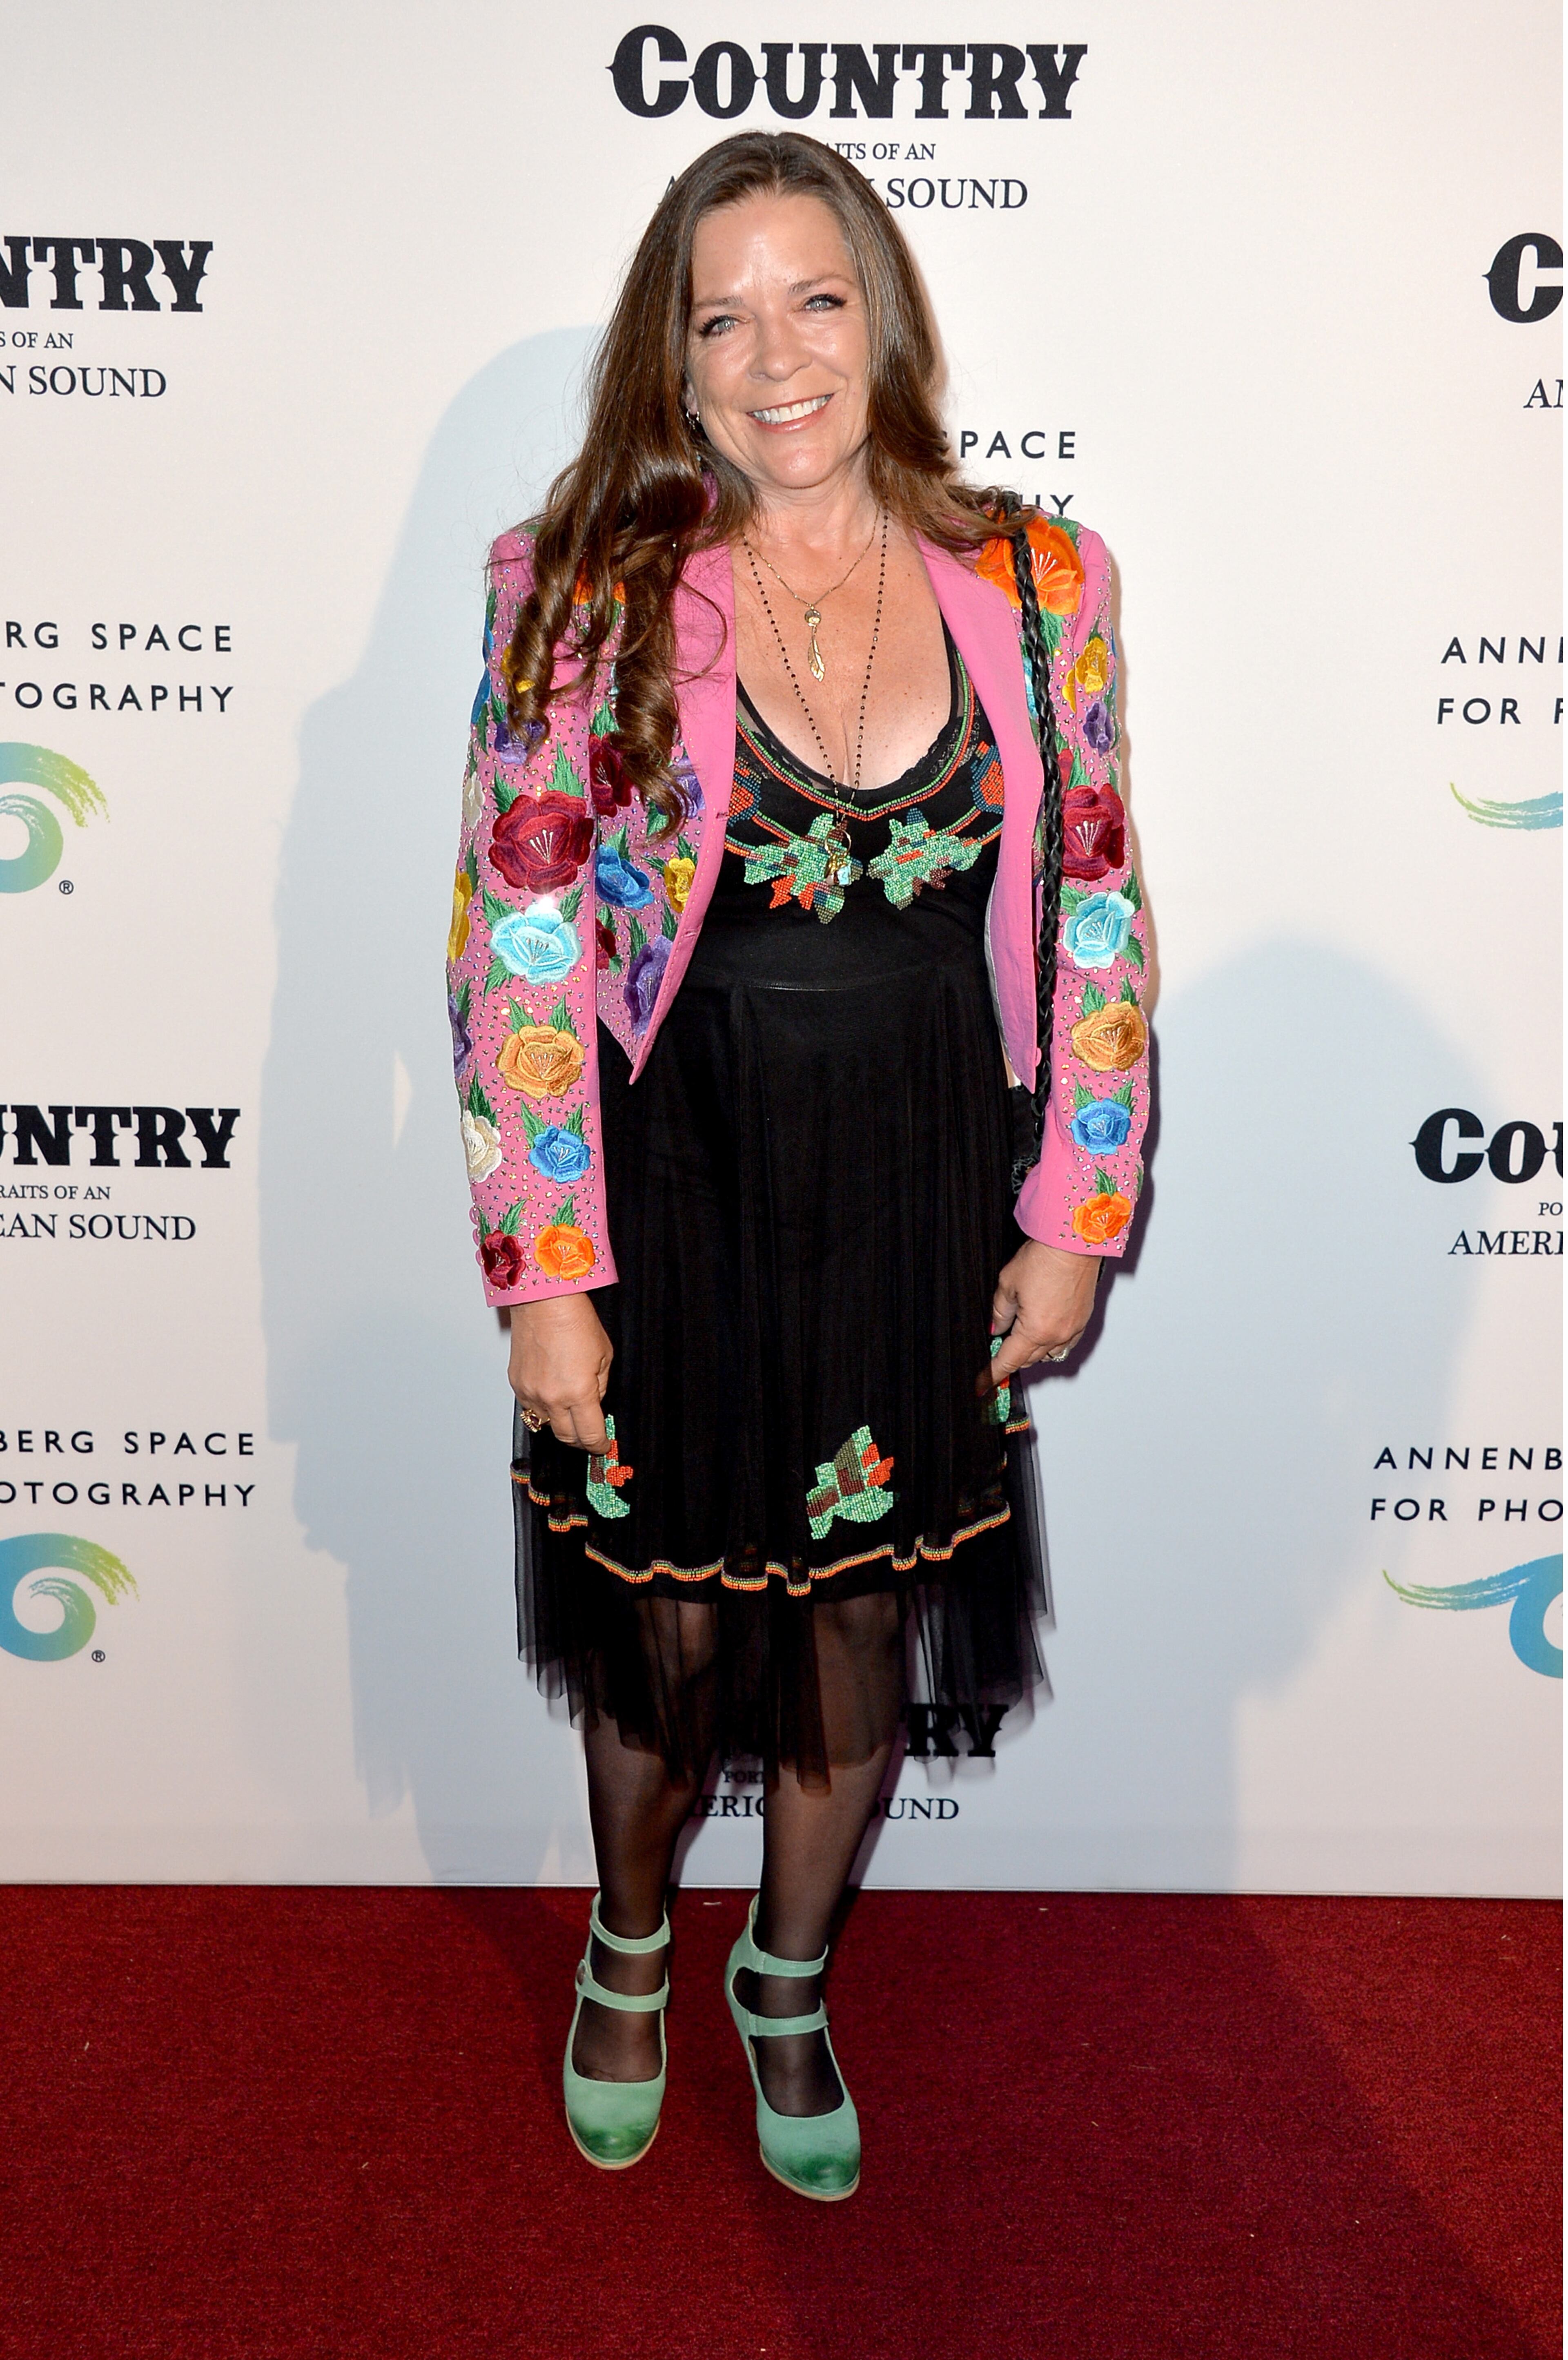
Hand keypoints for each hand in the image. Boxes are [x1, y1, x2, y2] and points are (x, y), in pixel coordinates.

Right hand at [508, 1294, 612, 1452]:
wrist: (544, 1302)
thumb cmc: (575, 1321)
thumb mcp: (603, 1357)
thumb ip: (599, 1387)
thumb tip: (595, 1404)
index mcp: (578, 1393)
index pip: (589, 1435)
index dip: (599, 1444)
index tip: (602, 1444)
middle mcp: (552, 1398)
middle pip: (567, 1437)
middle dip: (581, 1439)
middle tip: (589, 1434)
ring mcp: (531, 1393)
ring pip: (547, 1424)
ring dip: (561, 1422)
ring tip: (570, 1408)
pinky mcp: (517, 1385)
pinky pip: (531, 1407)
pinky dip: (543, 1406)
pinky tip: (552, 1392)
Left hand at [983, 1241, 1100, 1392]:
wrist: (1074, 1242)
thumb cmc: (1045, 1258)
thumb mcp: (1008, 1284)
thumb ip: (1000, 1311)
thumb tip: (995, 1327)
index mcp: (1035, 1330)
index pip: (1008, 1361)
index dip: (992, 1373)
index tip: (983, 1383)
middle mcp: (1057, 1335)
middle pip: (1028, 1359)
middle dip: (1011, 1359)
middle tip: (998, 1353)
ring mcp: (1073, 1328)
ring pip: (1049, 1354)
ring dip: (1032, 1353)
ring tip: (1020, 1343)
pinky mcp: (1083, 1319)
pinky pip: (1066, 1343)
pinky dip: (1053, 1344)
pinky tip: (1044, 1334)